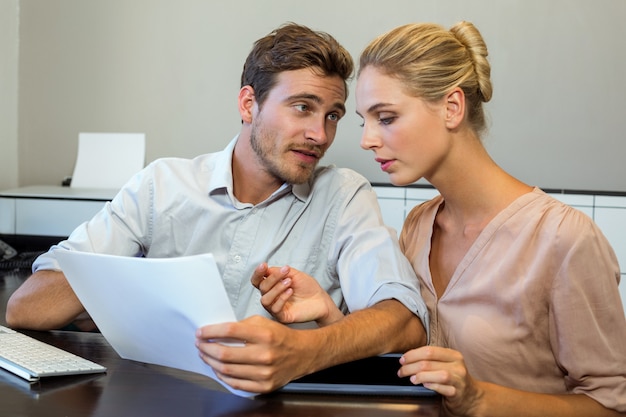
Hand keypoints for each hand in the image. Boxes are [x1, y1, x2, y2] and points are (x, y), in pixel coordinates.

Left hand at [195, 315, 311, 393]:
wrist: (303, 354)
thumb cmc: (281, 336)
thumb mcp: (264, 322)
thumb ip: (242, 325)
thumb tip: (218, 332)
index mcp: (264, 334)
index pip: (230, 331)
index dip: (211, 332)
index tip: (201, 332)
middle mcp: (265, 354)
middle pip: (224, 353)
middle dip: (206, 348)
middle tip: (200, 344)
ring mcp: (264, 372)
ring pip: (227, 370)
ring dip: (211, 362)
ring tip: (206, 355)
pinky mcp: (264, 386)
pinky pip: (236, 383)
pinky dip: (222, 376)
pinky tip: (218, 368)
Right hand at [250, 263, 343, 325]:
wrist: (321, 299)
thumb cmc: (308, 287)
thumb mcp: (294, 274)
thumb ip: (278, 271)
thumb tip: (266, 269)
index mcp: (272, 286)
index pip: (257, 281)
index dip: (258, 273)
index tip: (264, 265)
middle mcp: (272, 297)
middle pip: (262, 288)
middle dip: (273, 278)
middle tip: (286, 272)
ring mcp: (275, 307)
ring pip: (265, 300)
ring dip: (276, 288)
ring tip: (289, 282)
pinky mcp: (282, 317)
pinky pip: (275, 309)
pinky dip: (281, 298)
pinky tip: (291, 292)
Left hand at [398, 346, 482, 416]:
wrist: (471, 398)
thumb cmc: (454, 380)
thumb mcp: (446, 365)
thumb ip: (432, 360)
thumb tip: (408, 358)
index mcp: (453, 355)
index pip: (429, 350)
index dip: (412, 354)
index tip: (402, 360)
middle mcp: (457, 365)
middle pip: (429, 362)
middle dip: (410, 366)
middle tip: (401, 371)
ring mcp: (459, 379)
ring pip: (437, 374)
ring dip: (420, 376)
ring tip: (412, 379)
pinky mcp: (458, 392)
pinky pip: (442, 387)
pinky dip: (431, 385)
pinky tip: (424, 385)